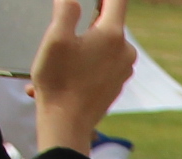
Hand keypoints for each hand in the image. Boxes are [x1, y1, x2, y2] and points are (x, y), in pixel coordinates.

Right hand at [30, 0, 135, 153]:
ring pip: (101, 43)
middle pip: (107, 21)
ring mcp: (124, 68)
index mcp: (113, 35)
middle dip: (85, 21)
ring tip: (56, 61)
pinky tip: (61, 76)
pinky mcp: (118, 82)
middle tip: (62, 32)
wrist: (68, 123)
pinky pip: (99, 62)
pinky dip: (81, 63)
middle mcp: (126, 51)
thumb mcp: (56, 37)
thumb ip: (66, 11)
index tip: (92, 0)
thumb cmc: (59, 79)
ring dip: (78, 45)